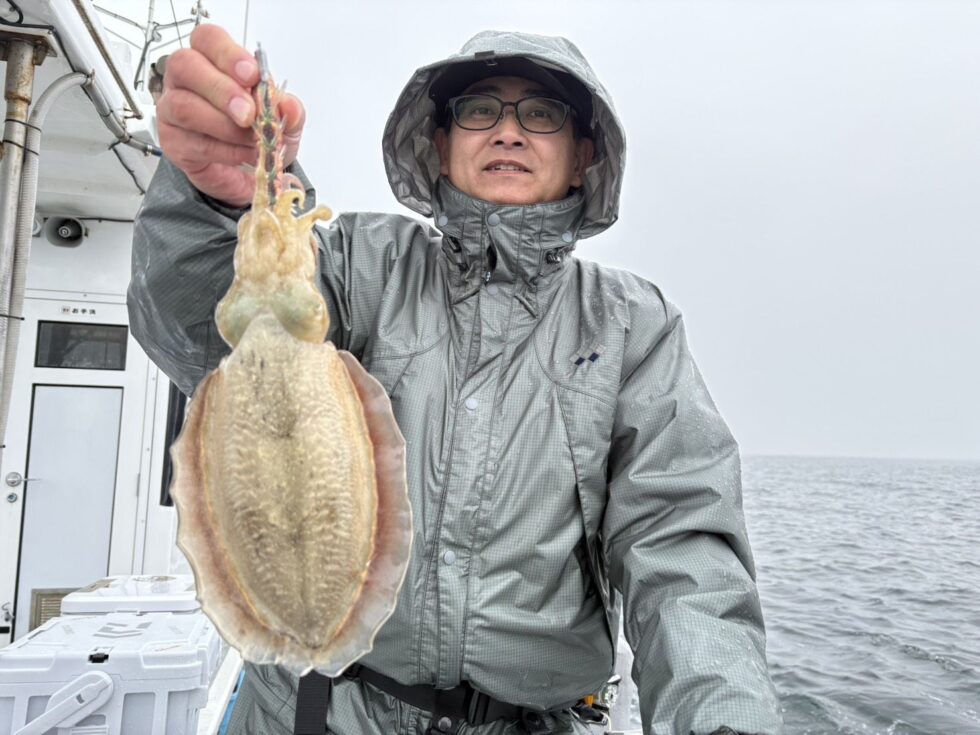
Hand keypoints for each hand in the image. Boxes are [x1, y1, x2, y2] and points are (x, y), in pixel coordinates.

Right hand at [156, 24, 305, 206]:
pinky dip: (224, 151)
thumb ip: (289, 110)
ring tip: (250, 139)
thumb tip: (289, 105)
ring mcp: (173, 110)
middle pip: (185, 65)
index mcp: (212, 61)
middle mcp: (186, 80)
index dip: (228, 53)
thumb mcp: (283, 121)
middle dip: (221, 89)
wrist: (251, 175)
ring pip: (183, 106)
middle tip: (248, 113)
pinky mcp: (173, 142)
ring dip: (223, 125)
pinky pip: (193, 142)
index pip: (208, 39)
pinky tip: (242, 154)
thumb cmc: (258, 136)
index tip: (252, 75)